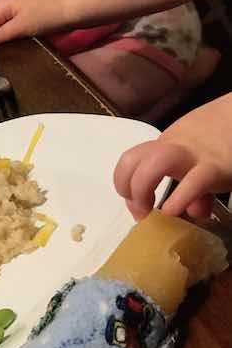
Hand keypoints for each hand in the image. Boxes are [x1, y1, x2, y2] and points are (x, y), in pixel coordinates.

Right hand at [0, 0, 65, 45]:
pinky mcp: (31, 7)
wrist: (71, 9)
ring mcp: (22, 1)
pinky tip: (1, 30)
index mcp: (8, 2)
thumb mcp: (21, 27)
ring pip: (0, 14)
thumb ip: (3, 33)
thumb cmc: (45, 17)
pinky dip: (1, 24)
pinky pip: (9, 15)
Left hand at [114, 93, 231, 219]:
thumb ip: (192, 185)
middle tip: (139, 211)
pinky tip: (175, 212)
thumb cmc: (224, 136)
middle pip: (131, 160)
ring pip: (153, 165)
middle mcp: (174, 147)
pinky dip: (179, 200)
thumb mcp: (202, 157)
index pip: (130, 160)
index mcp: (166, 144)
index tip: (136, 205)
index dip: (125, 185)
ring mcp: (193, 155)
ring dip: (143, 191)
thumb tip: (192, 211)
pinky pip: (192, 183)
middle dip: (125, 188)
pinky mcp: (215, 167)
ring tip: (150, 212)